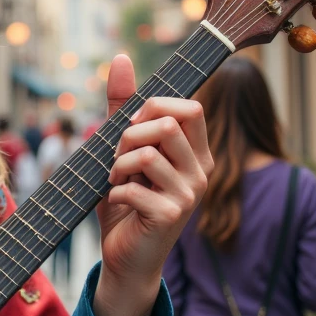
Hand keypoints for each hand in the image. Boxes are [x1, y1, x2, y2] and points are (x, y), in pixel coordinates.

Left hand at [94, 54, 212, 315]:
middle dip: (128, 134)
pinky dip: (114, 190)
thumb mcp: (121, 150)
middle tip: (115, 156)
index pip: (190, 107)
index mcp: (196, 152)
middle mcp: (201, 171)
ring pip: (148, 153)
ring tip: (114, 179)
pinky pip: (133, 186)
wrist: (124, 258)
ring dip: (118, 164)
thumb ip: (123, 106)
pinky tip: (117, 202)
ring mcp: (189, 195)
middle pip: (167, 124)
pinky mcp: (170, 216)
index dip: (154, 107)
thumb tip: (121, 56)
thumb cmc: (125, 202)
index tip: (130, 126)